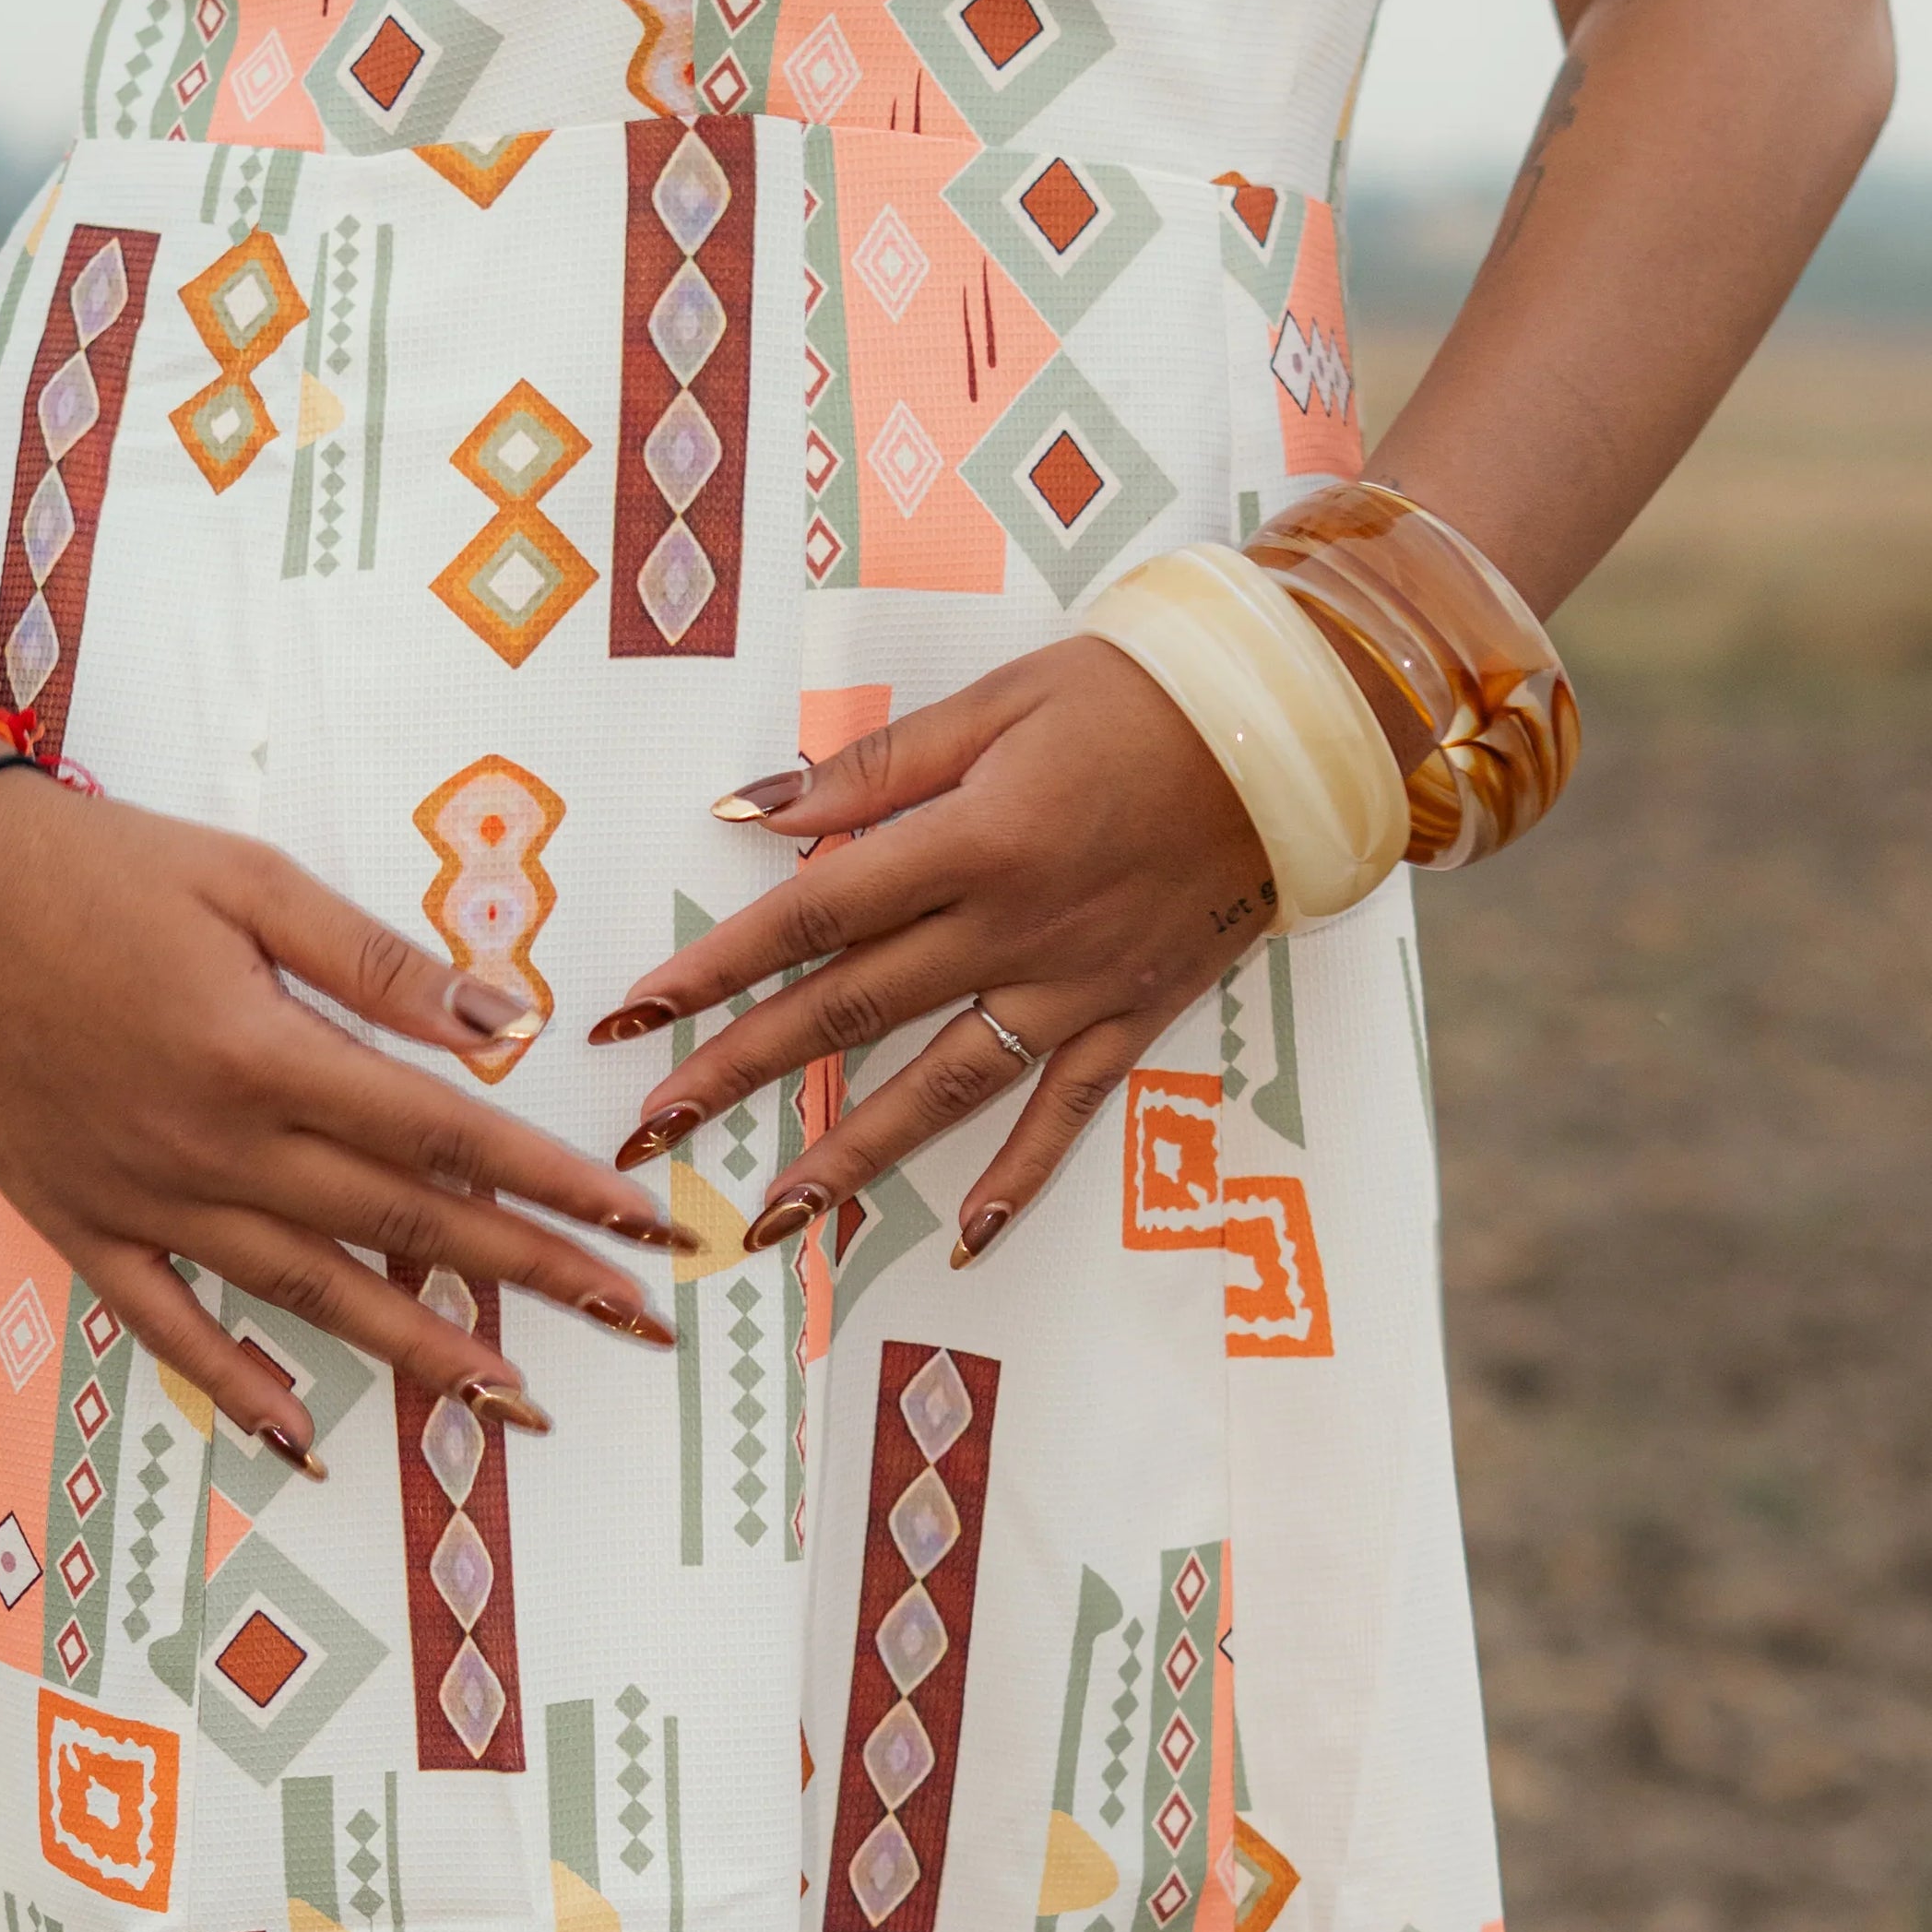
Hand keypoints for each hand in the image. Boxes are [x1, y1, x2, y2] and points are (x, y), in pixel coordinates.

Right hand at [0, 773, 677, 1460]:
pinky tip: (299, 1442)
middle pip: (402, 1227)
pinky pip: (170, 1327)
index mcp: (264, 1055)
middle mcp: (214, 1148)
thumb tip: (504, 1023)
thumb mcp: (250, 880)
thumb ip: (378, 963)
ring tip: (511, 1396)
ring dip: (417, 1350)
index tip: (639, 1222)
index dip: (554, 1183)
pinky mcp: (82, 1224)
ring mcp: (145, 1200)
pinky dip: (235, 1389)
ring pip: (308, 1296)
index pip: (447, 1135)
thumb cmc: (98, 865)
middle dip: (530, 1275)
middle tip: (630, 1322)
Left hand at [587, 641, 1275, 1265]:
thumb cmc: (1139, 694)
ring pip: (942, 1087)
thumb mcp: (998, 703)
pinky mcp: (1135, 1014)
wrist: (1296, 730)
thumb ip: (874, 768)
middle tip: (652, 1134)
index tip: (635, 1016)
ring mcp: (1074, 985)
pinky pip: (1068, 1111)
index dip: (715, 968)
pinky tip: (969, 1236)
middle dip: (739, 1074)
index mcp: (969, 841)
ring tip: (773, 1220)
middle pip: (849, 1012)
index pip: (810, 916)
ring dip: (851, 1157)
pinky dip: (1021, 1177)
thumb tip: (751, 813)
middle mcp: (1012, 929)